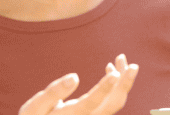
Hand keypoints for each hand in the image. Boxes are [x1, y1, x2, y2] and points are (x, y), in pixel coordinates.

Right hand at [19, 54, 139, 114]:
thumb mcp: (36, 107)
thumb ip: (54, 92)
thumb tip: (74, 77)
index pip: (93, 102)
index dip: (105, 88)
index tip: (114, 73)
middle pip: (114, 104)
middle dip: (125, 83)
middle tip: (133, 65)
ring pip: (116, 101)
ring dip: (121, 80)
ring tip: (120, 59)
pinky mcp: (96, 113)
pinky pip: (112, 100)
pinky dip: (115, 84)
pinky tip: (110, 70)